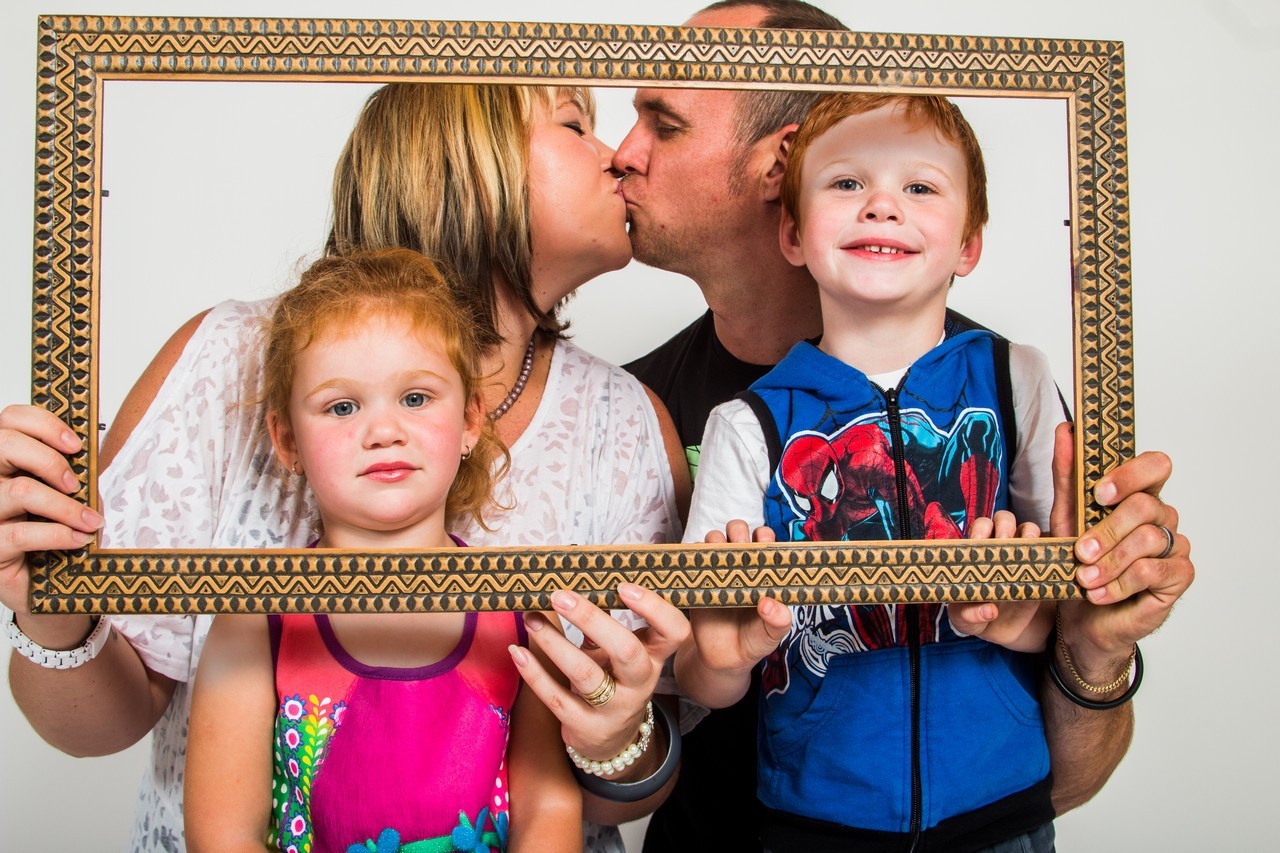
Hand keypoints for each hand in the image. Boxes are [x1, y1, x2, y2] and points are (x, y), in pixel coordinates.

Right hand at [0, 405, 102, 614]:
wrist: (47, 589)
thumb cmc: (55, 536)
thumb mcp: (64, 499)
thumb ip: (69, 474)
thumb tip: (90, 459)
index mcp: (4, 463)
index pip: (10, 420)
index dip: (42, 424)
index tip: (76, 443)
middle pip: (4, 444)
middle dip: (48, 459)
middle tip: (75, 483)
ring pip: (20, 491)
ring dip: (65, 506)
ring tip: (91, 520)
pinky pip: (21, 533)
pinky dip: (58, 534)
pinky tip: (79, 540)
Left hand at [510, 583, 688, 761]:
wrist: (611, 739)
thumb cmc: (612, 679)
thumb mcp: (617, 653)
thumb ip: (603, 621)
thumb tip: (571, 579)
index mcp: (654, 656)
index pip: (673, 631)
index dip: (654, 608)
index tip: (623, 586)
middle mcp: (640, 683)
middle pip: (628, 651)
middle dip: (592, 620)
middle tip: (560, 597)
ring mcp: (614, 708)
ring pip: (586, 675)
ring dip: (554, 643)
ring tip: (531, 618)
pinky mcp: (586, 726)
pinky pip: (557, 699)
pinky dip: (535, 674)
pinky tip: (519, 652)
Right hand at [689, 520, 790, 675]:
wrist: (723, 659)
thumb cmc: (754, 640)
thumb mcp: (772, 634)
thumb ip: (778, 620)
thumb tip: (770, 604)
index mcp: (763, 570)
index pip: (764, 540)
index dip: (764, 535)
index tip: (764, 542)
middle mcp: (740, 564)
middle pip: (737, 531)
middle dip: (738, 530)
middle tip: (740, 545)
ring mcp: (717, 570)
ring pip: (713, 539)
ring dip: (715, 540)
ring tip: (720, 556)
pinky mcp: (697, 580)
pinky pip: (691, 559)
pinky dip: (693, 557)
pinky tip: (700, 568)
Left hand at [947, 511, 1051, 651]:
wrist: (1003, 631)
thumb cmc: (975, 618)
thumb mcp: (965, 621)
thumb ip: (970, 616)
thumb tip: (990, 610)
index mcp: (974, 554)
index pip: (977, 529)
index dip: (979, 529)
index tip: (979, 540)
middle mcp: (998, 548)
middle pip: (1003, 520)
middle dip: (1004, 525)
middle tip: (1004, 541)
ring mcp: (1021, 556)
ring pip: (1027, 529)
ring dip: (1029, 532)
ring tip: (1027, 545)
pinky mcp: (1040, 568)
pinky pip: (1047, 551)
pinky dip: (1049, 551)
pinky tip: (1047, 560)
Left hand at [1047, 422, 1193, 666]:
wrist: (1083, 617)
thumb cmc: (1079, 563)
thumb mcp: (1065, 517)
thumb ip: (1067, 475)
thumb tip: (1065, 430)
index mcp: (1139, 495)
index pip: (1157, 465)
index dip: (1131, 474)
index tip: (1100, 492)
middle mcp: (1162, 517)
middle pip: (1146, 506)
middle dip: (1107, 530)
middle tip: (1081, 552)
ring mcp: (1174, 546)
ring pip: (1148, 540)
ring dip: (1109, 561)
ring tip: (1084, 578)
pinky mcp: (1179, 576)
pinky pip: (1153, 571)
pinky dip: (1119, 584)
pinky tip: (1099, 594)